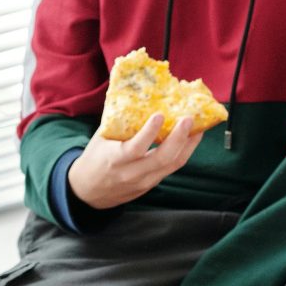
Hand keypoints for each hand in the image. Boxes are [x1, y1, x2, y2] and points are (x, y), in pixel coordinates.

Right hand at [66, 114, 204, 209]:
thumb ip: (119, 121)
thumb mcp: (101, 139)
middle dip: (179, 138)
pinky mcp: (151, 185)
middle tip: (189, 119)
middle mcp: (131, 173)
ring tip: (198, 127)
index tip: (160, 114)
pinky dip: (183, 152)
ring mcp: (144, 181)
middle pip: (162, 158)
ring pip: (172, 164)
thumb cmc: (94, 159)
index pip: (135, 148)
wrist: (88, 192)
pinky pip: (171, 168)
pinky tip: (190, 139)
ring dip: (188, 145)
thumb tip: (137, 93)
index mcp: (115, 160)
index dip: (149, 132)